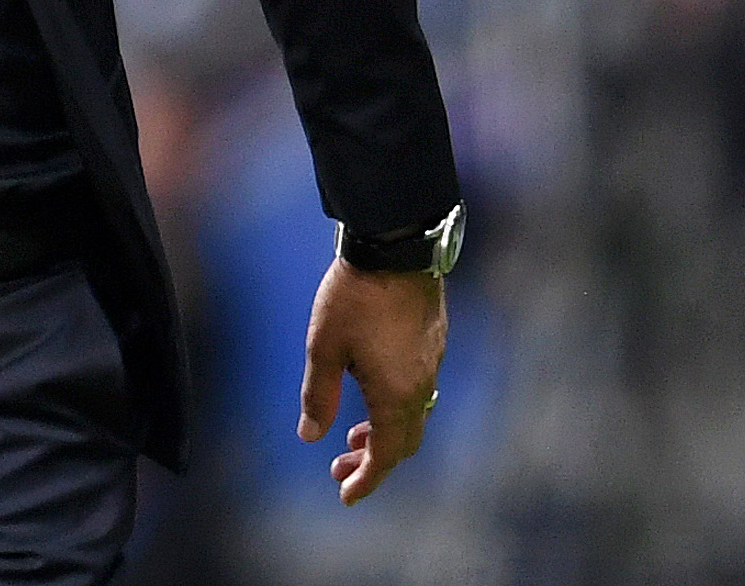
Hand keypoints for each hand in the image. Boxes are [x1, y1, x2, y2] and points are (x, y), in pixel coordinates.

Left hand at [297, 257, 445, 504]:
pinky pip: (417, 390)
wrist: (395, 247)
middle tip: (339, 467)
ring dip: (383, 431)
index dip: (365, 480)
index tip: (345, 496)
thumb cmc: (354, 297)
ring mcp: (432, 363)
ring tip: (352, 434)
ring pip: (411, 415)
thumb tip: (311, 436)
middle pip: (403, 442)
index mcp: (396, 396)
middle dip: (372, 460)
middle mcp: (421, 386)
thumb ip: (319, 396)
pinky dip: (394, 405)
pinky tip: (371, 390)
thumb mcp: (324, 347)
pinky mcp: (433, 341)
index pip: (385, 456)